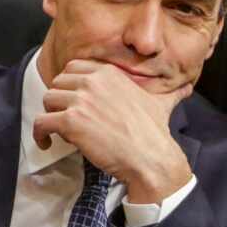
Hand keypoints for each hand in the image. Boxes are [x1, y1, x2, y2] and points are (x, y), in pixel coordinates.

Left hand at [33, 60, 193, 203]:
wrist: (151, 158)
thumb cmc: (155, 134)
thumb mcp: (162, 105)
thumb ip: (170, 93)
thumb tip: (187, 88)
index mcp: (109, 73)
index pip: (74, 68)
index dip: (70, 85)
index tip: (74, 102)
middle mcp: (93, 81)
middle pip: (57, 83)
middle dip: (59, 101)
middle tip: (67, 119)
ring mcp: (81, 100)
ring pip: (47, 100)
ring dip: (50, 116)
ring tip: (60, 133)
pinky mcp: (71, 122)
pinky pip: (41, 122)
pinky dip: (39, 134)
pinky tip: (47, 144)